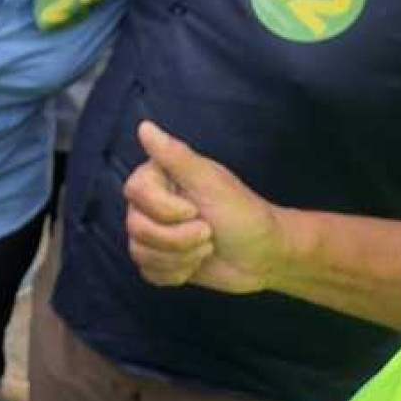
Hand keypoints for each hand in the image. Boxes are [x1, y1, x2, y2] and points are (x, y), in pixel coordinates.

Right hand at [124, 120, 285, 294]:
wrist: (264, 255)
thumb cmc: (243, 213)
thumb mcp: (211, 183)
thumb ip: (176, 155)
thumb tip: (144, 126)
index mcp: (161, 177)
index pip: (136, 191)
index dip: (164, 208)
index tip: (195, 210)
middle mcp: (151, 203)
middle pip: (136, 226)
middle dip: (177, 239)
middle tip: (208, 233)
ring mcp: (154, 233)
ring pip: (139, 252)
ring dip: (181, 257)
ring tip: (207, 248)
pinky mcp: (160, 260)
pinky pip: (148, 272)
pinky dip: (176, 274)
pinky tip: (197, 264)